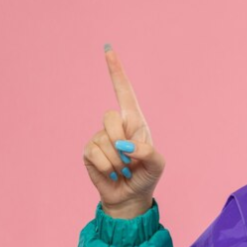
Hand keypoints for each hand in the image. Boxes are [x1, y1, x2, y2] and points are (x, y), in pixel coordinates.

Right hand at [82, 46, 166, 212]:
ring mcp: (100, 137)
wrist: (130, 197)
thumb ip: (148, 152)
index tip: (108, 49)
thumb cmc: (146, 176)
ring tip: (123, 170)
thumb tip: (124, 145)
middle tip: (130, 160)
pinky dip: (107, 167)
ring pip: (104, 139)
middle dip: (121, 140)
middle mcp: (116, 125)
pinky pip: (95, 153)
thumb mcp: (157, 164)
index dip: (116, 71)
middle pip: (110, 116)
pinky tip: (112, 173)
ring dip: (117, 160)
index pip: (124, 91)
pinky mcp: (89, 151)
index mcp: (134, 121)